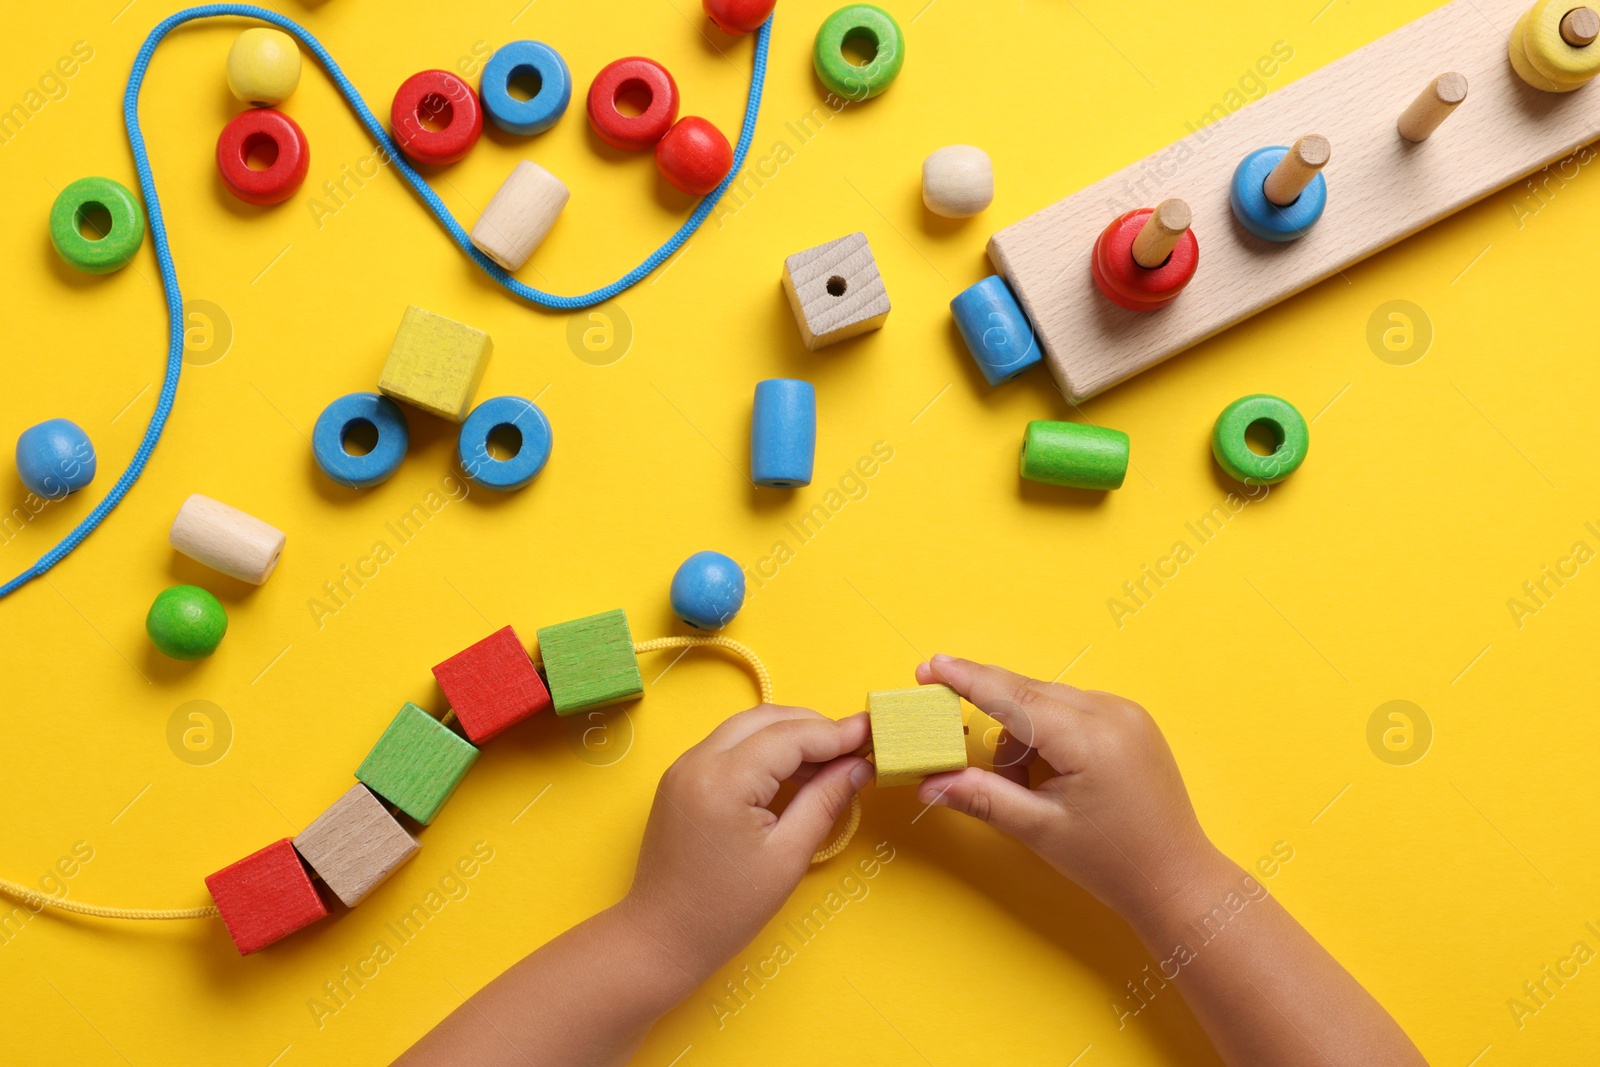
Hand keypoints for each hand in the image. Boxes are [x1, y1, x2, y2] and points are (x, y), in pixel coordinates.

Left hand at [619, 705, 871, 982]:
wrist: (661, 937)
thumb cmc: (727, 910)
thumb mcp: (788, 856)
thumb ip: (825, 801)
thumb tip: (859, 766)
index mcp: (723, 780)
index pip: (789, 736)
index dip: (835, 733)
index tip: (872, 732)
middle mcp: (697, 761)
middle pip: (766, 719)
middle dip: (813, 727)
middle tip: (853, 748)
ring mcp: (683, 767)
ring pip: (746, 727)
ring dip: (788, 735)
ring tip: (828, 763)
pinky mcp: (679, 778)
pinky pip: (728, 745)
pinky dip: (763, 749)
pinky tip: (791, 773)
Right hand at [914, 655, 1222, 921]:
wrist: (1177, 879)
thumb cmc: (1114, 862)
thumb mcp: (1040, 830)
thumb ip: (982, 797)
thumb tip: (930, 783)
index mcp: (1090, 738)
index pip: (1013, 695)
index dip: (966, 679)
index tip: (930, 666)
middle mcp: (1112, 712)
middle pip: (1028, 693)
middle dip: (993, 725)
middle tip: (960, 750)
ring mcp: (1127, 713)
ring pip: (1048, 703)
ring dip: (1023, 736)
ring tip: (1027, 791)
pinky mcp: (1132, 721)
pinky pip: (1072, 710)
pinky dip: (1048, 736)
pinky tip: (1051, 778)